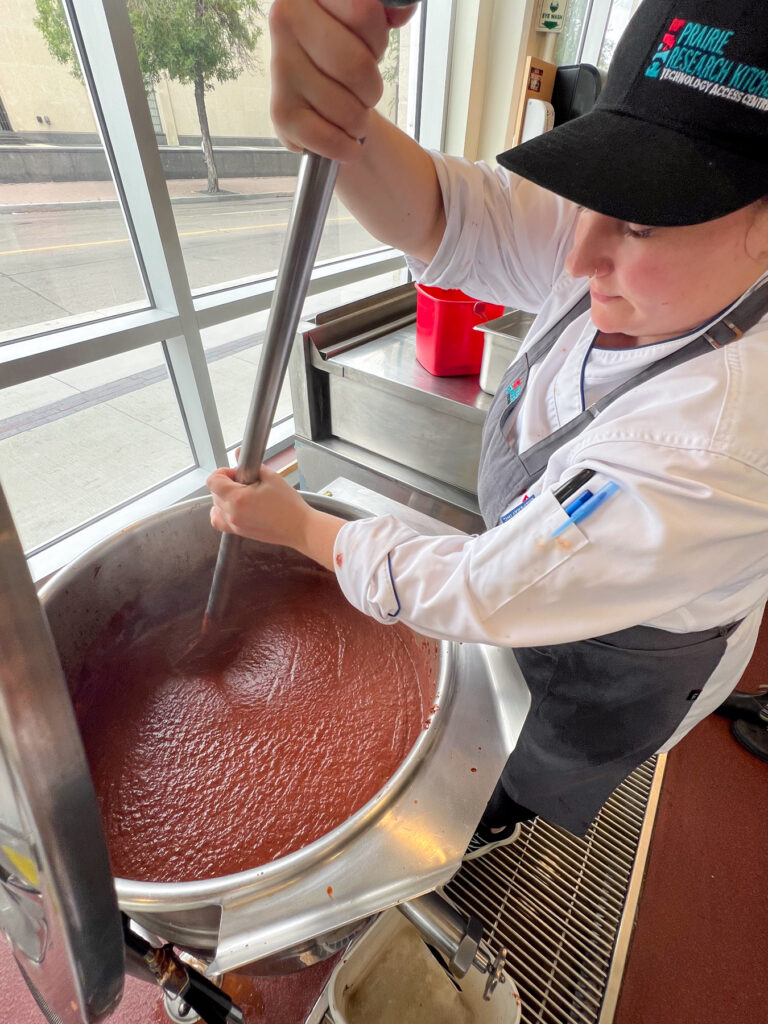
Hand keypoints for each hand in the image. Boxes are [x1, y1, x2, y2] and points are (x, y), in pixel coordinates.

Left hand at [207, 464, 345, 570]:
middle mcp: (232, 513)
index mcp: (238, 498)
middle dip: (226, 483)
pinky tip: (234, 507)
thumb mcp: (271, 478)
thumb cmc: (289, 506)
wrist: (299, 527)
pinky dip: (221, 512)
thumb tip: (240, 454)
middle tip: (245, 482)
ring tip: (241, 495)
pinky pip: (219, 521)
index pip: (213, 481)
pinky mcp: (238, 532)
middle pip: (214, 492)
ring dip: (223, 497)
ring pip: (215, 506)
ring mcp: (234, 524)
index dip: (223, 472)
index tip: (236, 473)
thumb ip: (251, 465)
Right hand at [269, 0, 418, 161]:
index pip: (364, 12)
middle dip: (371, 87)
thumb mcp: (368, 22)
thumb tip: (402, 10)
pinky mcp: (281, 113)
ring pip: (348, 109)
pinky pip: (331, 140)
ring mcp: (280, 68)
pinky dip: (347, 148)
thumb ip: (386, 8)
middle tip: (363, 89)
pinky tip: (345, 140)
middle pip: (357, 66)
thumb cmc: (346, 49)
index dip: (377, 39)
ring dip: (360, 120)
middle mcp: (285, 21)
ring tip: (349, 110)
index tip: (367, 46)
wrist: (317, 92)